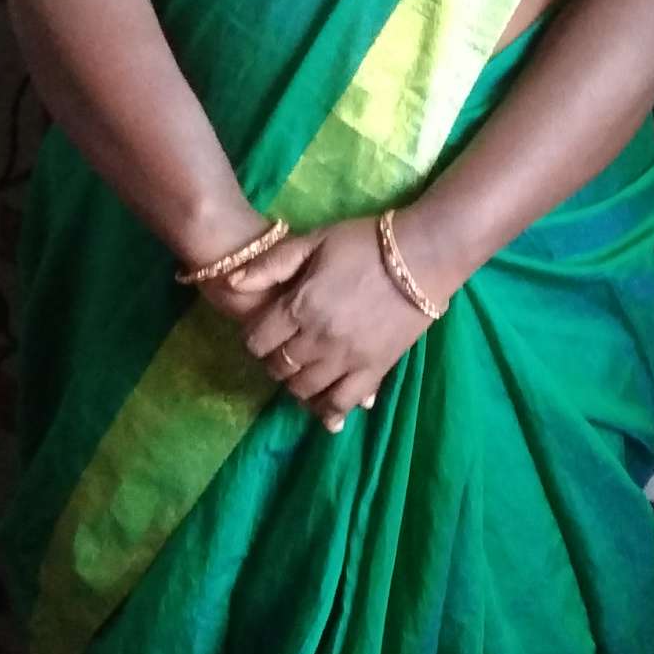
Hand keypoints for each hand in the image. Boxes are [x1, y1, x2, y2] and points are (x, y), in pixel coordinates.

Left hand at [206, 217, 437, 433]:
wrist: (422, 257)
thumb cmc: (365, 243)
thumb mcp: (314, 241)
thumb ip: (271, 264)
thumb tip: (231, 283)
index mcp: (299, 306)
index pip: (257, 340)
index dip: (254, 338)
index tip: (263, 332)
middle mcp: (317, 339)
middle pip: (278, 367)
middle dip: (274, 360)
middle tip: (283, 349)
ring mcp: (346, 359)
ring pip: (305, 389)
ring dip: (296, 384)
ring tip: (304, 371)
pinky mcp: (373, 370)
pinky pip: (342, 402)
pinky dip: (329, 411)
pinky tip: (326, 412)